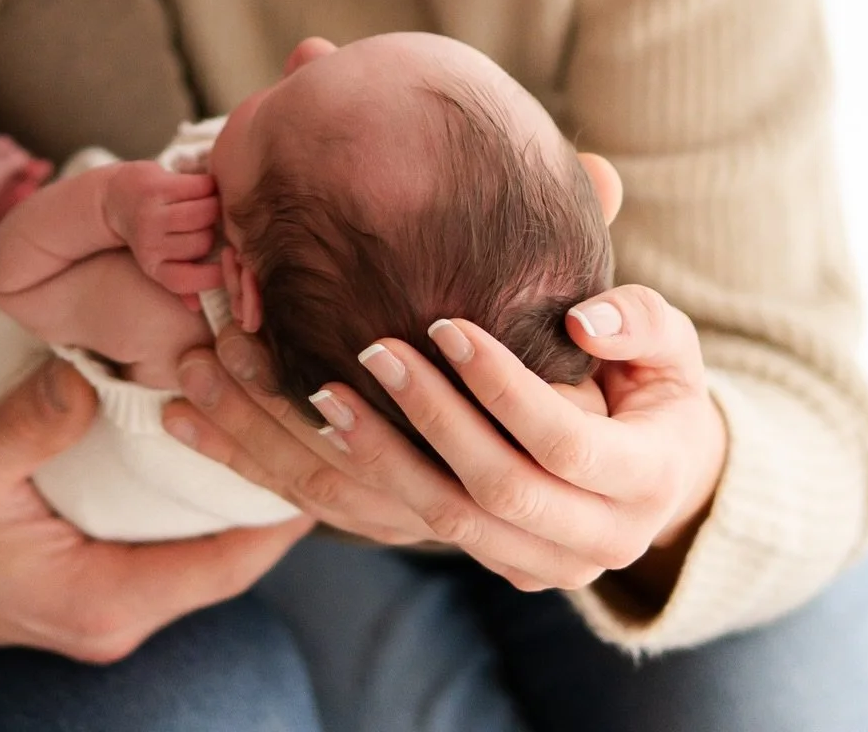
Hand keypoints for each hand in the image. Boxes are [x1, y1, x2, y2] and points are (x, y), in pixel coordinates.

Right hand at [0, 358, 308, 654]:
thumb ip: (32, 422)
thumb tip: (86, 373)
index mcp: (105, 600)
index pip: (227, 561)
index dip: (279, 505)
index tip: (319, 440)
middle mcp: (118, 614)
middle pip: (226, 556)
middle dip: (265, 488)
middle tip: (303, 410)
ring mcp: (106, 600)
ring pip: (199, 549)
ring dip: (230, 487)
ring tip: (265, 413)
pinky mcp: (91, 578)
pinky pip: (165, 541)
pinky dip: (189, 493)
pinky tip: (202, 434)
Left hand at [104, 162, 221, 296]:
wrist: (115, 197)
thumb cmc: (149, 230)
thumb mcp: (159, 260)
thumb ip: (180, 281)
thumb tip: (197, 307)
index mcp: (153, 267)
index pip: (187, 280)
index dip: (214, 275)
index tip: (229, 260)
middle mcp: (150, 244)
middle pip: (205, 241)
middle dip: (214, 230)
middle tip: (211, 221)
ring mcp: (151, 215)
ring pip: (206, 212)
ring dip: (214, 204)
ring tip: (210, 201)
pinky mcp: (156, 187)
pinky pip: (201, 187)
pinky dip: (208, 185)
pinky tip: (204, 186)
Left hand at [165, 284, 727, 601]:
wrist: (649, 475)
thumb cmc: (654, 388)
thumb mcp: (669, 350)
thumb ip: (638, 321)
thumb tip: (587, 315)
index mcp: (627, 488)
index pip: (553, 443)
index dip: (501, 387)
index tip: (446, 323)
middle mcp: (566, 541)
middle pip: (467, 498)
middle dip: (405, 425)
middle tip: (352, 353)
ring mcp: (500, 553)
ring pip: (392, 516)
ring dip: (315, 447)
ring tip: (257, 374)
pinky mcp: (436, 542)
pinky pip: (343, 515)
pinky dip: (264, 466)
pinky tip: (198, 417)